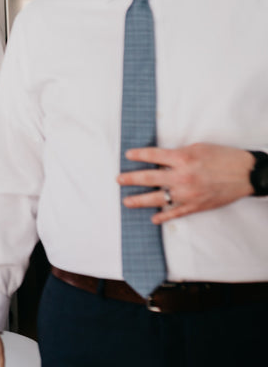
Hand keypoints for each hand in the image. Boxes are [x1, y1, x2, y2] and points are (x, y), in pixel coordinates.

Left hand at [118, 143, 255, 223]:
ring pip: (157, 199)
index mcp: (182, 158)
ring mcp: (188, 193)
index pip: (152, 156)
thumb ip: (177, 154)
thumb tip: (160, 160)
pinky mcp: (196, 205)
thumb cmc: (223, 157)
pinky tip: (153, 218)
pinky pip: (175, 213)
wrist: (246, 174)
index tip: (127, 155)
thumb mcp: (197, 148)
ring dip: (139, 200)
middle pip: (148, 178)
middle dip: (130, 179)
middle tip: (118, 179)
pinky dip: (163, 216)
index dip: (138, 155)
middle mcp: (182, 176)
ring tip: (126, 201)